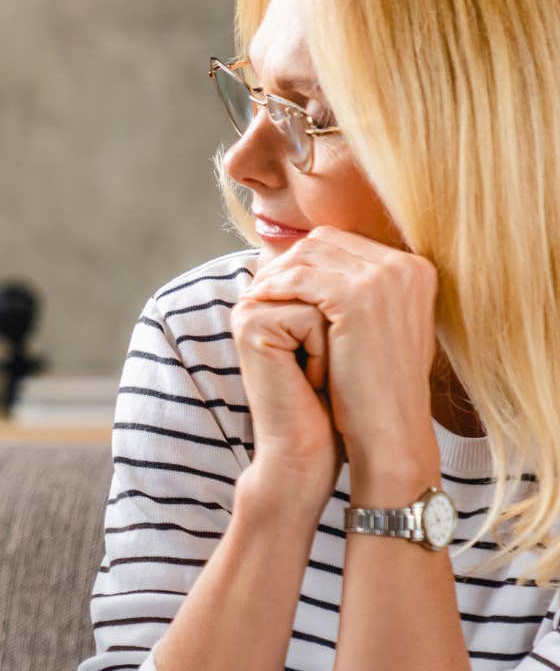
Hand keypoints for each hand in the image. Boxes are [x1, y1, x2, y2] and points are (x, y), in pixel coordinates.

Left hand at [245, 229, 438, 499]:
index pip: (342, 242)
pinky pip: (300, 278)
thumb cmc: (378, 387)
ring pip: (308, 254)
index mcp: (415, 269)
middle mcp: (407, 266)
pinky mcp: (359, 297)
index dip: (303, 259)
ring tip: (254, 296)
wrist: (391, 429)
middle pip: (324, 241)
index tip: (276, 280)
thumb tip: (316, 269)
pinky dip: (275, 288)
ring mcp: (386, 278)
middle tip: (259, 285)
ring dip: (276, 274)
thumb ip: (361, 293)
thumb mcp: (380, 328)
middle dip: (286, 261)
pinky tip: (257, 303)